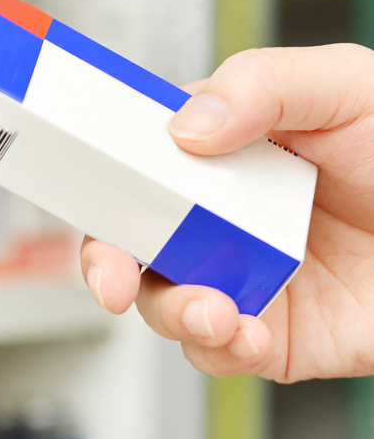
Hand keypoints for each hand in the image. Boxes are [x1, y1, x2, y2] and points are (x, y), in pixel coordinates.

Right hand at [81, 44, 373, 381]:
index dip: (106, 181)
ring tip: (214, 310)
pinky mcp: (268, 336)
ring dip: (173, 311)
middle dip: (108, 265)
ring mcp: (242, 279)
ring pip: (163, 303)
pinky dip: (220, 347)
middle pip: (133, 244)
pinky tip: (248, 331)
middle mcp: (225, 220)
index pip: (143, 165)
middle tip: (112, 276)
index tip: (91, 192)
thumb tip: (186, 126)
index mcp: (228, 156)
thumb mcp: (352, 90)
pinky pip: (216, 352)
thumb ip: (267, 86)